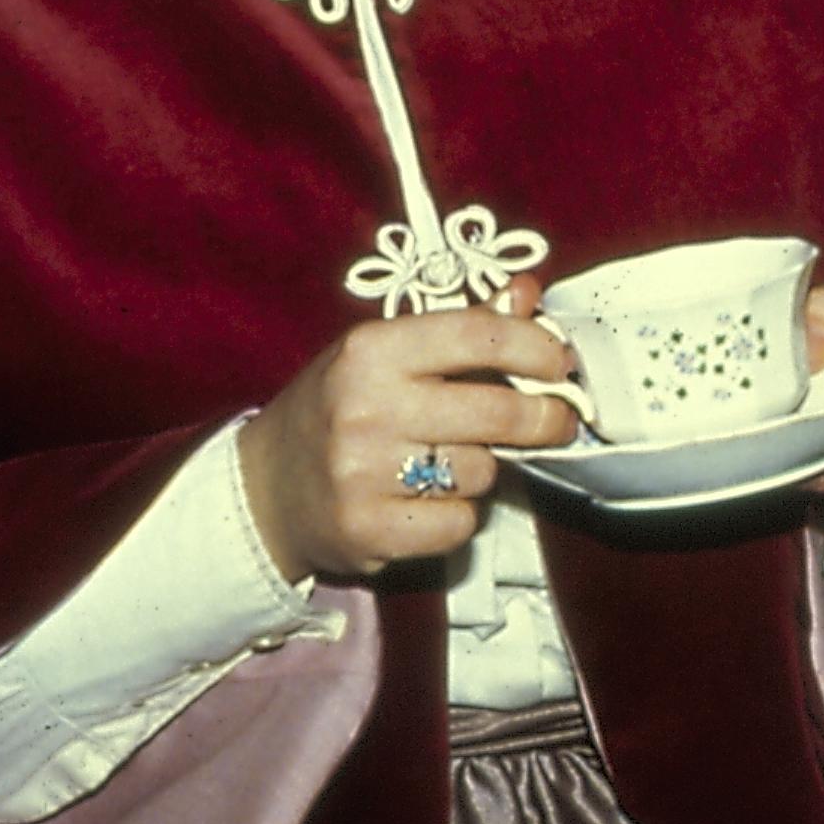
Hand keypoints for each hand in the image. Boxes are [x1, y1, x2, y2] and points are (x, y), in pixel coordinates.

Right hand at [235, 277, 581, 583]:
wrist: (263, 492)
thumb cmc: (339, 409)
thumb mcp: (386, 353)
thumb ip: (463, 325)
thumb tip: (527, 292)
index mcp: (372, 350)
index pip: (481, 336)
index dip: (537, 348)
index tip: (560, 364)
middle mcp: (365, 408)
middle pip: (499, 412)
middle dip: (545, 418)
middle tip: (558, 420)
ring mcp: (363, 474)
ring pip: (483, 471)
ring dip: (485, 469)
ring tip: (450, 460)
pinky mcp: (367, 531)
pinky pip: (460, 523)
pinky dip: (458, 515)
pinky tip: (427, 501)